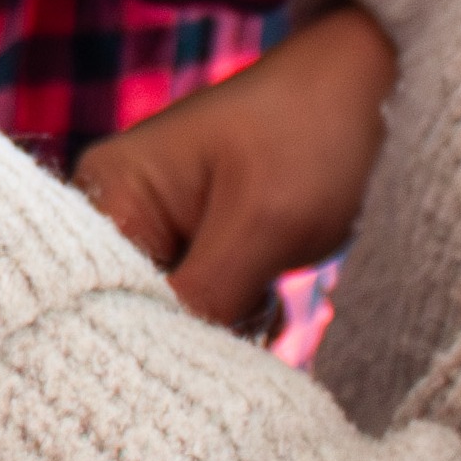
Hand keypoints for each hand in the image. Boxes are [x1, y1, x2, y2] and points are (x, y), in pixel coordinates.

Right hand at [71, 2, 398, 329]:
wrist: (360, 89)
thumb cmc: (307, 134)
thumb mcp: (262, 221)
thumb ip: (207, 296)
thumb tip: (168, 371)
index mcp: (111, 189)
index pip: (100, 295)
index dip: (147, 340)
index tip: (208, 360)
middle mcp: (117, 207)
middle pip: (133, 310)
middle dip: (193, 333)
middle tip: (252, 314)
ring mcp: (156, 225)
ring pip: (174, 314)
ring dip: (223, 326)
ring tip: (267, 297)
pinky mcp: (193, 241)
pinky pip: (198, 303)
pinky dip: (235, 314)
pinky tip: (269, 296)